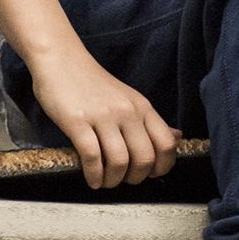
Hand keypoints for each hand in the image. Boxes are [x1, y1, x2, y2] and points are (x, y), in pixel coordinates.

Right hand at [28, 50, 177, 188]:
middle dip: (135, 178)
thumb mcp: (129, 98)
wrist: (60, 58)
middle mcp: (127, 111)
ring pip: (119, 161)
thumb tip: (177, 137)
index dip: (162, 167)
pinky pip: (92, 156)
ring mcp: (102, 116)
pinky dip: (94, 175)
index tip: (148, 174)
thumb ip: (150, 121)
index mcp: (142, 107)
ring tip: (104, 181)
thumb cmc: (92, 84)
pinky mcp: (77, 121)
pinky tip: (91, 179)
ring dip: (113, 180)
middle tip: (123, 180)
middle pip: (144, 158)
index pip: (167, 144)